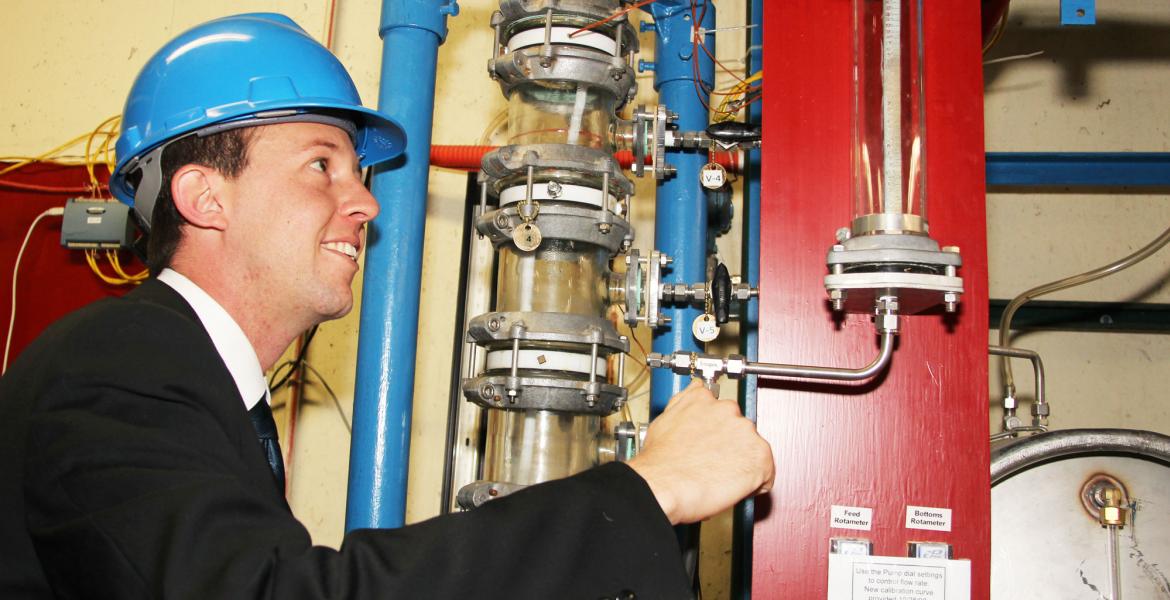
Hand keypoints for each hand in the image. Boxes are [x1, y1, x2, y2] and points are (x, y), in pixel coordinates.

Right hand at [626, 380, 774, 524]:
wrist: (664, 485)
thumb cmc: (660, 462)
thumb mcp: (665, 420)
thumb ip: (684, 402)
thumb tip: (694, 391)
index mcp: (704, 398)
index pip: (722, 411)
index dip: (718, 432)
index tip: (712, 444)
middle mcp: (728, 409)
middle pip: (739, 429)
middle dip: (731, 447)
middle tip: (712, 463)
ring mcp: (746, 431)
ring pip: (753, 449)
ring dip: (742, 463)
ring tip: (719, 476)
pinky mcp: (759, 455)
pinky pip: (766, 472)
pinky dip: (755, 483)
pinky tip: (732, 486)